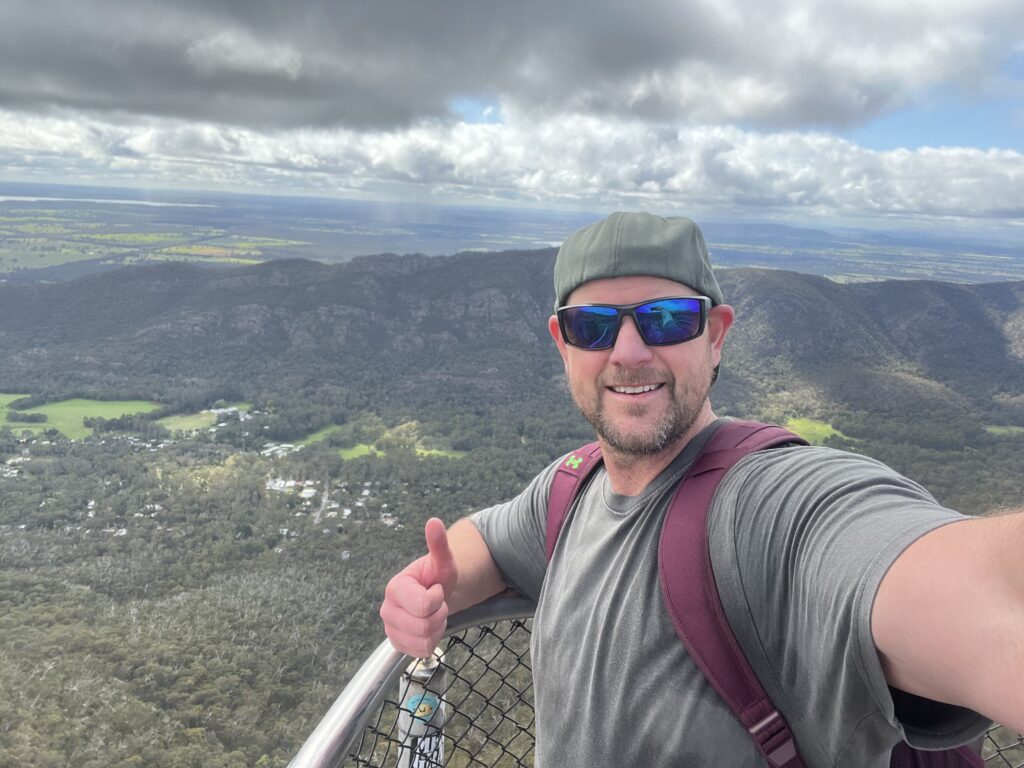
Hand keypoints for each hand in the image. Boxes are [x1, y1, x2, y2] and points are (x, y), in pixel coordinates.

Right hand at [380, 518, 457, 657]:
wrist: (435, 595)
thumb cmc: (438, 577)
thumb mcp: (443, 561)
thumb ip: (438, 544)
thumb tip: (434, 521)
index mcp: (395, 587)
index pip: (423, 605)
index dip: (438, 599)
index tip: (436, 589)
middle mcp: (387, 609)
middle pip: (423, 627)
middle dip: (439, 615)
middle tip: (438, 604)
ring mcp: (390, 628)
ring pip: (423, 642)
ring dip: (437, 629)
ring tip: (433, 615)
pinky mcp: (396, 643)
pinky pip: (421, 652)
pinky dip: (432, 642)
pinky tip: (429, 627)